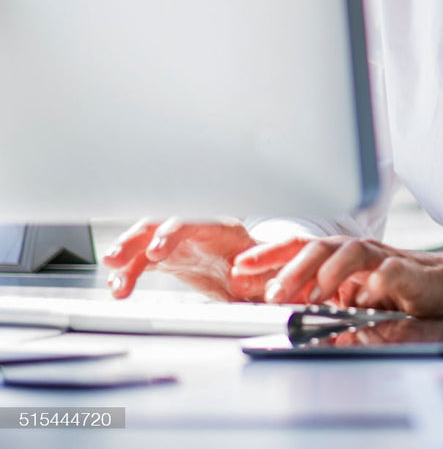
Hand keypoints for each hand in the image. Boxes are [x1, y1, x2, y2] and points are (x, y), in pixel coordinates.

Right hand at [100, 218, 283, 301]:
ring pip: (145, 242)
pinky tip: (117, 285)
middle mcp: (197, 230)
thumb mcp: (265, 276)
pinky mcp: (168, 257)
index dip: (172, 234)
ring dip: (125, 257)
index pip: (195, 223)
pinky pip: (142, 261)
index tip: (155, 251)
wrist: (258, 275)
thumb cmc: (263, 271)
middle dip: (136, 240)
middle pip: (161, 225)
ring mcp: (179, 242)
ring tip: (113, 279)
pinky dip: (128, 272)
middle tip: (116, 258)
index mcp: (224, 230)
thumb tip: (242, 281)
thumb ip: (255, 279)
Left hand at [233, 237, 442, 317]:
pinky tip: (365, 296)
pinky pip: (393, 272)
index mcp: (342, 255)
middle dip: (294, 267)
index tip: (241, 267)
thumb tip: (280, 303)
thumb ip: (320, 294)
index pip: (301, 245)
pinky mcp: (412, 274)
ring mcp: (386, 260)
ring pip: (354, 251)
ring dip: (331, 271)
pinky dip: (378, 281)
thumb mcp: (352, 293)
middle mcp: (361, 252)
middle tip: (275, 293)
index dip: (270, 254)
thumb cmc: (398, 289)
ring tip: (316, 294)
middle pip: (322, 245)